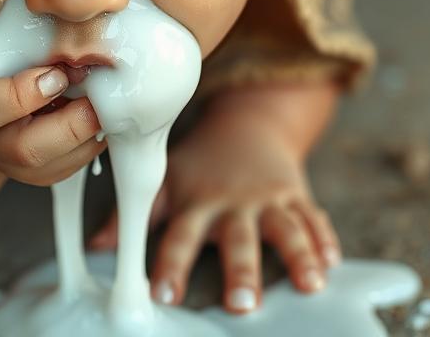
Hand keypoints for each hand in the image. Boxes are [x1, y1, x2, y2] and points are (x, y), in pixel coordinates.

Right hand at [0, 43, 105, 186]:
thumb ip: (5, 31)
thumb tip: (57, 6)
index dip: (24, 93)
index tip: (57, 71)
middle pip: (24, 150)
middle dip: (69, 125)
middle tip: (95, 96)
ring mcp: (8, 163)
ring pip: (51, 168)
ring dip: (87, 137)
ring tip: (107, 104)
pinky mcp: (35, 174)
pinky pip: (67, 169)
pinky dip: (91, 144)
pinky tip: (102, 116)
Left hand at [88, 98, 340, 313]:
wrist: (247, 125)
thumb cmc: (199, 163)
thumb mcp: (165, 181)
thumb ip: (135, 215)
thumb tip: (96, 247)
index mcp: (199, 202)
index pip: (180, 236)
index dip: (171, 265)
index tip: (162, 295)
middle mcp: (236, 202)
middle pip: (239, 239)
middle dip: (241, 272)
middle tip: (241, 305)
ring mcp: (270, 199)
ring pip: (287, 229)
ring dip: (299, 257)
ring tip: (309, 285)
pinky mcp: (298, 198)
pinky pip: (315, 219)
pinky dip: (326, 240)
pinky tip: (333, 264)